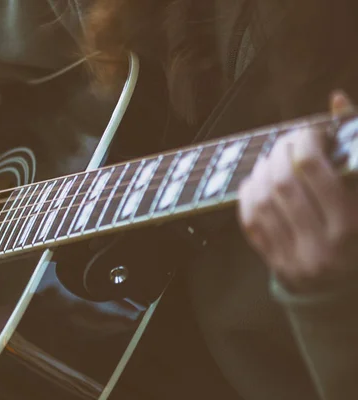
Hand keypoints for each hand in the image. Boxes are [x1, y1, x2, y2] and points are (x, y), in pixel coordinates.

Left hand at [238, 91, 357, 291]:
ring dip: (263, 170)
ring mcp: (295, 260)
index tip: (310, 130)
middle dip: (282, 152)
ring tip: (272, 158)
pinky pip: (251, 223)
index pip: (313, 170)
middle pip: (284, 183)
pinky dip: (249, 196)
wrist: (349, 288)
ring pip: (262, 201)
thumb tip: (334, 99)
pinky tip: (257, 181)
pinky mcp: (276, 266)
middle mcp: (322, 247)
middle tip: (288, 140)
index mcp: (350, 228)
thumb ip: (355, 150)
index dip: (306, 141)